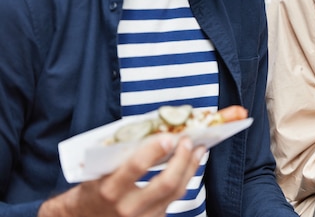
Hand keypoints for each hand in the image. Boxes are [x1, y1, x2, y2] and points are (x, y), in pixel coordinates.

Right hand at [39, 135, 205, 216]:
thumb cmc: (91, 191)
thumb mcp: (98, 173)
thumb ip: (121, 157)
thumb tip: (151, 132)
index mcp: (109, 191)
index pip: (136, 168)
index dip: (154, 151)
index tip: (169, 136)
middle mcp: (127, 208)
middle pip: (166, 183)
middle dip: (182, 159)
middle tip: (188, 141)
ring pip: (176, 192)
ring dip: (190, 168)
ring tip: (198, 150)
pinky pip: (173, 200)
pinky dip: (183, 180)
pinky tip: (189, 166)